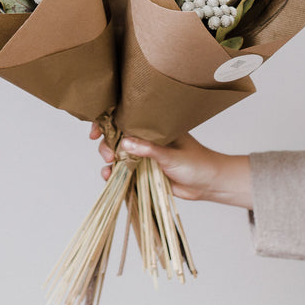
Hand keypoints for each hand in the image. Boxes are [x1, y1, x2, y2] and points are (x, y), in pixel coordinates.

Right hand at [89, 123, 253, 208]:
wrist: (208, 184)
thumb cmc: (196, 163)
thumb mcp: (172, 154)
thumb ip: (149, 149)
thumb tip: (124, 142)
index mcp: (153, 127)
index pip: (126, 120)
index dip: (108, 123)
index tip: (96, 131)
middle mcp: (146, 139)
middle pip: (117, 137)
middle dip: (107, 144)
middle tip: (108, 154)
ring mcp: (144, 156)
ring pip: (118, 155)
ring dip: (109, 160)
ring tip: (108, 168)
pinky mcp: (144, 173)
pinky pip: (124, 172)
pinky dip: (114, 174)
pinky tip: (109, 178)